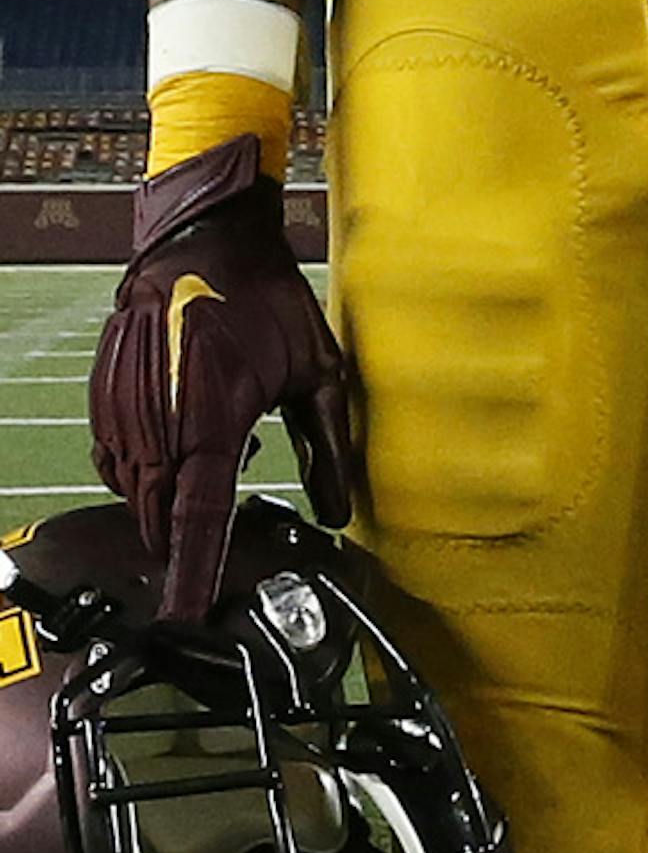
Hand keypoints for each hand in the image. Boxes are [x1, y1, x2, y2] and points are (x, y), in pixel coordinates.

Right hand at [89, 134, 355, 620]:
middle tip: (205, 570)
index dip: (196, 570)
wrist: (203, 238)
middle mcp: (162, 420)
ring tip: (201, 500)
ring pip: (132, 492)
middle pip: (160, 514)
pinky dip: (137, 479)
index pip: (201, 516)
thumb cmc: (264, 298)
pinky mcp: (106, 395)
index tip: (189, 613)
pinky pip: (113, 461)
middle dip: (181, 548)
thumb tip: (337, 511)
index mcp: (214, 418)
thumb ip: (328, 448)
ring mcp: (126, 407)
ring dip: (162, 512)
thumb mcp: (318, 371)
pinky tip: (171, 467)